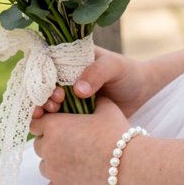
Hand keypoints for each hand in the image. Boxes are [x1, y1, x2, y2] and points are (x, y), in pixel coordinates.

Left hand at [29, 95, 129, 184]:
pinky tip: (74, 177)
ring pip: (44, 166)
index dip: (47, 123)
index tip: (61, 125)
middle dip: (51, 142)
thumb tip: (89, 95)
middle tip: (71, 142)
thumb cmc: (116, 133)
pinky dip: (60, 183)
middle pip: (39, 144)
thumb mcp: (105, 107)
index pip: (37, 123)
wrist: (128, 164)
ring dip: (55, 162)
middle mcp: (48, 149)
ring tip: (76, 160)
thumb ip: (90, 100)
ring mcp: (52, 172)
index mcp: (54, 126)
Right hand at [30, 45, 153, 120]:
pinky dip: (51, 120)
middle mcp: (66, 74)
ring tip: (53, 113)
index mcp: (71, 58)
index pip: (48, 64)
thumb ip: (97, 73)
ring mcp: (68, 92)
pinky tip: (52, 126)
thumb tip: (78, 90)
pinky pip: (56, 115)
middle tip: (54, 104)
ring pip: (46, 100)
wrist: (141, 92)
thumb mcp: (115, 66)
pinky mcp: (72, 110)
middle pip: (43, 84)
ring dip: (43, 108)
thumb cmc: (128, 72)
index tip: (54, 90)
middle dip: (42, 95)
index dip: (44, 77)